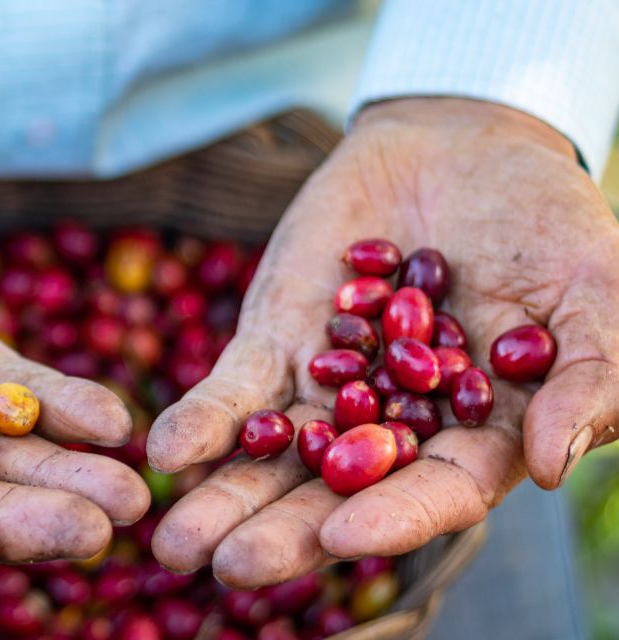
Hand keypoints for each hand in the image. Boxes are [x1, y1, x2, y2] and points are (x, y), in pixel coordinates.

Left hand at [146, 98, 618, 586]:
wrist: (460, 145)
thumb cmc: (544, 220)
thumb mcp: (595, 288)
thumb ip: (588, 378)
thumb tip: (552, 464)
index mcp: (475, 434)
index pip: (435, 492)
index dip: (394, 517)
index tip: (342, 538)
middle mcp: (392, 428)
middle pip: (336, 493)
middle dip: (283, 532)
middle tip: (229, 568)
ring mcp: (328, 388)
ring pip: (275, 457)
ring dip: (225, 498)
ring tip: (174, 544)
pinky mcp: (278, 343)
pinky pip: (236, 390)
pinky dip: (205, 420)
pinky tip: (168, 451)